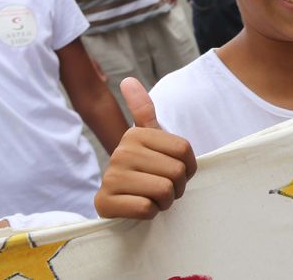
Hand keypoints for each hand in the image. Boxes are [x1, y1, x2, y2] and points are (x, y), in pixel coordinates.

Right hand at [94, 78, 196, 219]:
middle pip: (176, 172)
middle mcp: (120, 152)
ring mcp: (110, 177)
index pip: (183, 150)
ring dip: (165, 201)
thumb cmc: (144, 170)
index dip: (187, 167)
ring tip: (152, 197)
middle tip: (163, 188)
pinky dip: (150, 213)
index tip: (173, 170)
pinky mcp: (104, 202)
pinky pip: (146, 208)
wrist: (119, 201)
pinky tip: (139, 207)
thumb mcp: (148, 139)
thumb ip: (142, 109)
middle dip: (176, 187)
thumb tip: (128, 80)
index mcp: (134, 134)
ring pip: (164, 191)